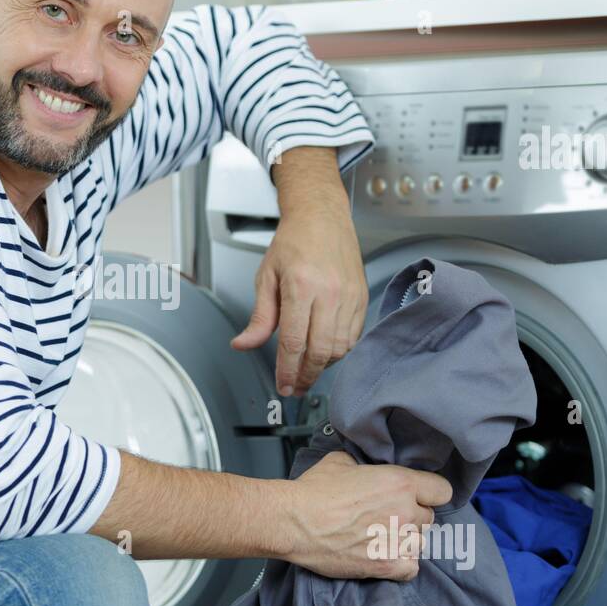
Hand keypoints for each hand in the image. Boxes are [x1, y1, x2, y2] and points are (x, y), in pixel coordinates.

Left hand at [230, 203, 367, 396]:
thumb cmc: (294, 242)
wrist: (322, 217)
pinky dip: (339, 351)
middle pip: (320, 351)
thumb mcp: (266, 277)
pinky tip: (325, 352)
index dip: (287, 371)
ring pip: (340, 348)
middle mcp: (330, 293)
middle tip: (295, 387)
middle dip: (306, 376)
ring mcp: (350, 296)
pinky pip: (353, 336)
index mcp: (301, 287)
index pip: (294, 342)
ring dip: (322, 366)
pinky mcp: (362, 298)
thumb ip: (259, 317)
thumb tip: (244, 345)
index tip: (283, 385)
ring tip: (307, 370)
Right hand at [271, 451, 452, 580]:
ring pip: (420, 542)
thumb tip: (366, 467)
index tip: (420, 495)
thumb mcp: (341, 461)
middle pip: (428, 517)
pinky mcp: (386, 565)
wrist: (294, 521)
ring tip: (382, 536)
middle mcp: (405, 511)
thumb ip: (366, 465)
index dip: (429, 492)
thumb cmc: (313, 492)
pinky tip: (385, 554)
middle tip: (389, 515)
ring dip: (405, 539)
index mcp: (400, 482)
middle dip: (412, 515)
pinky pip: (411, 568)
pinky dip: (402, 563)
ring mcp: (397, 541)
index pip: (442, 490)